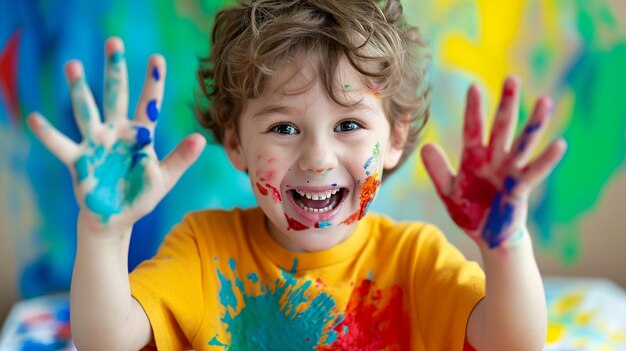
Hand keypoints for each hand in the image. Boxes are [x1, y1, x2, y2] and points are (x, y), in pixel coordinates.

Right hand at [28, 37, 205, 231]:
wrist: (117, 217)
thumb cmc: (141, 195)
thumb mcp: (165, 178)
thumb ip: (181, 158)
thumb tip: (201, 139)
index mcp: (140, 135)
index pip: (149, 104)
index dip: (153, 82)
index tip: (156, 58)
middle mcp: (117, 132)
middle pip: (116, 95)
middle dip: (115, 70)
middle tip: (114, 42)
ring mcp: (96, 143)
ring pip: (86, 110)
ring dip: (80, 90)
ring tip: (73, 65)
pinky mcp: (79, 160)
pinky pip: (61, 145)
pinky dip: (48, 134)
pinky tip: (34, 119)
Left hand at [421, 77, 565, 247]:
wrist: (487, 237)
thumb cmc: (470, 212)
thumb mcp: (449, 190)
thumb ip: (438, 170)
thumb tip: (425, 145)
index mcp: (474, 158)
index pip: (473, 128)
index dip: (474, 109)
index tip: (474, 86)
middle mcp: (494, 160)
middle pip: (501, 127)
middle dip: (506, 104)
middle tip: (512, 79)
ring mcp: (509, 172)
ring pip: (523, 142)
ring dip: (533, 123)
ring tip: (544, 101)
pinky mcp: (520, 188)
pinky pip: (535, 171)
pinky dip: (547, 159)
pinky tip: (560, 144)